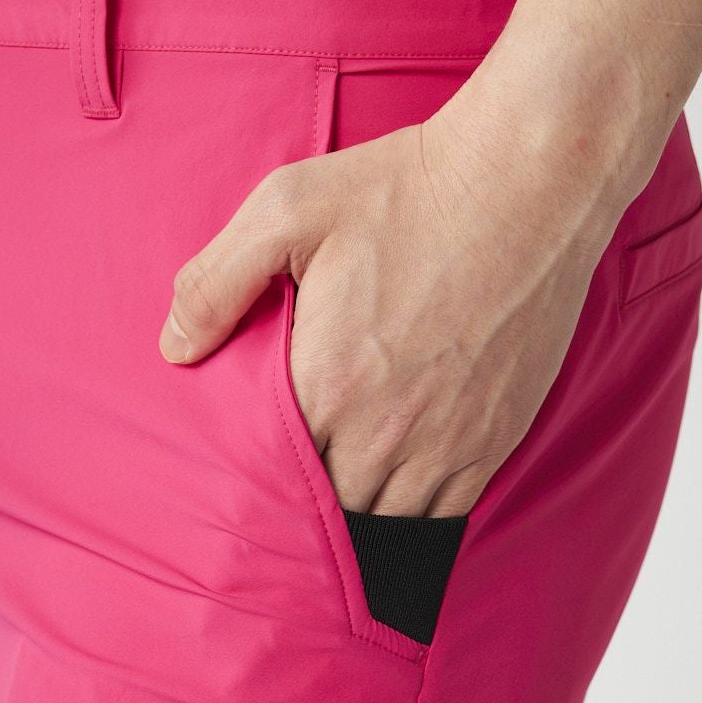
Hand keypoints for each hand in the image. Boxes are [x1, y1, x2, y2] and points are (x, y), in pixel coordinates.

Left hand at [158, 90, 620, 517]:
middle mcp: (385, 428)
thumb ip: (216, 282)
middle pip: (327, 509)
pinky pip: (447, 513)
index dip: (254, 481)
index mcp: (326, 381)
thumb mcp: (286, 208)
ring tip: (333, 507)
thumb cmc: (403, 189)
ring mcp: (448, 440)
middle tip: (282, 497)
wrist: (528, 180)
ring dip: (355, 518)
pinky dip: (415, 519)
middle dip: (301, 509)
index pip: (271, 472)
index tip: (243, 475)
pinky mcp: (497, 436)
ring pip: (385, 522)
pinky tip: (393, 501)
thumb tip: (174, 348)